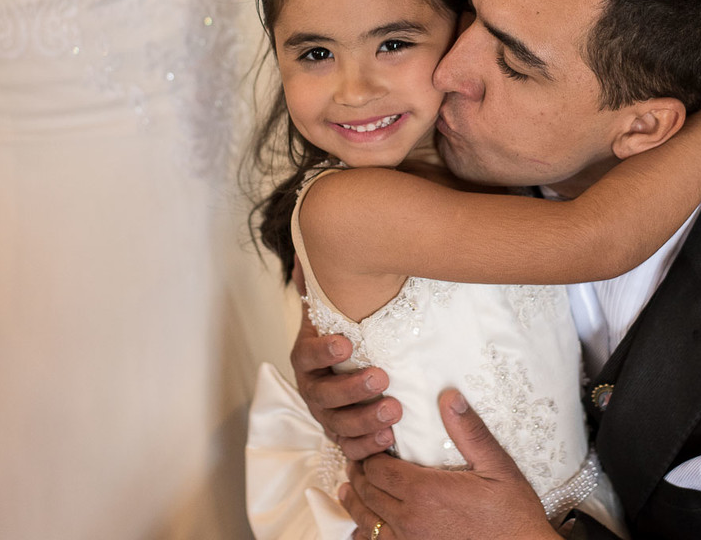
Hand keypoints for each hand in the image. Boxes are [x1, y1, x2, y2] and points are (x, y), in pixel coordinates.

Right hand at [290, 299, 400, 459]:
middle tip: (381, 376)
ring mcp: (327, 416)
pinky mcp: (344, 436)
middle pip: (323, 395)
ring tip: (394, 411)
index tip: (346, 343)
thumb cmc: (349, 334)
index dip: (323, 351)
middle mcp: (313, 389)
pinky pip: (350, 448)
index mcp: (307, 357)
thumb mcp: (337, 308)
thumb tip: (307, 251)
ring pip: (337, 425)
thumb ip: (323, 284)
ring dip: (364, 419)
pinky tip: (388, 437)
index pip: (307, 355)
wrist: (354, 367)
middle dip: (352, 389)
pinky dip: (367, 446)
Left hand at [340, 389, 557, 539]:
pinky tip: (363, 529)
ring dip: (355, 503)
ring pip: (366, 522)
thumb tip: (450, 396)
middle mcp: (409, 520)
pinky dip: (366, 535)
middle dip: (359, 473)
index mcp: (424, 492)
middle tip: (356, 461)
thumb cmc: (513, 513)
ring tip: (349, 490)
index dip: (369, 454)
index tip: (371, 444)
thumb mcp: (497, 466)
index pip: (378, 468)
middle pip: (368, 492)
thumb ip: (469, 431)